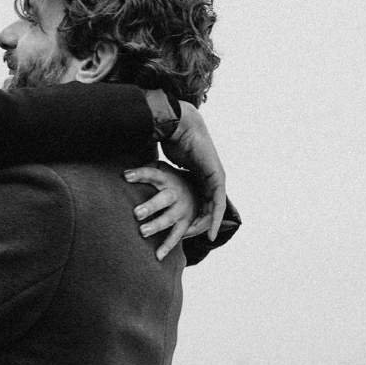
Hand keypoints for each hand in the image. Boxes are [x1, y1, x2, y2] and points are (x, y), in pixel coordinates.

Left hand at [125, 161, 204, 260]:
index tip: (126, 176)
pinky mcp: (186, 224)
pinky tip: (156, 256)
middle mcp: (175, 194)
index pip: (152, 174)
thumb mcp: (164, 169)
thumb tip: (124, 169)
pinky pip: (176, 236)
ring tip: (142, 232)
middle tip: (136, 213)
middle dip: (151, 206)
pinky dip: (167, 247)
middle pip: (163, 199)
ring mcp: (181, 210)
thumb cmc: (171, 180)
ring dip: (156, 225)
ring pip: (169, 218)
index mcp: (167, 179)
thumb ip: (147, 168)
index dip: (140, 174)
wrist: (202, 191)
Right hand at [159, 101, 227, 240]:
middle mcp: (210, 177)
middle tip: (191, 236)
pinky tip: (210, 230)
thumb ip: (165, 176)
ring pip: (215, 207)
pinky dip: (214, 217)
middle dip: (201, 223)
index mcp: (199, 174)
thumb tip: (147, 180)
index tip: (185, 231)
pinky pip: (218, 202)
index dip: (194, 216)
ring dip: (208, 223)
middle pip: (209, 206)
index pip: (200, 200)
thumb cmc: (170, 141)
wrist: (179, 126)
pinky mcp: (218, 177)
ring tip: (200, 237)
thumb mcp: (167, 166)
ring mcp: (216, 176)